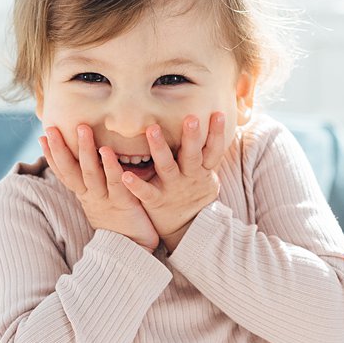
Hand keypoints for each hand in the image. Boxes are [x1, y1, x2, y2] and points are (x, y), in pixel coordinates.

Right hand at [41, 125, 158, 251]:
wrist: (133, 251)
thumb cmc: (119, 223)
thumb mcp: (102, 202)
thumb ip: (95, 183)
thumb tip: (87, 166)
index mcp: (85, 195)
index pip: (64, 172)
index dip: (52, 155)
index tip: (42, 136)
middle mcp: (91, 197)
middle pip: (71, 170)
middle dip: (60, 149)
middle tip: (51, 128)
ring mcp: (105, 200)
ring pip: (91, 172)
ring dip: (85, 150)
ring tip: (82, 129)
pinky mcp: (123, 203)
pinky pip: (115, 182)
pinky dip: (110, 166)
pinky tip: (106, 150)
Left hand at [119, 113, 230, 252]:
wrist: (187, 228)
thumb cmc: (194, 192)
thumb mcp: (207, 175)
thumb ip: (205, 153)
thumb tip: (212, 122)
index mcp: (203, 170)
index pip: (213, 150)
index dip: (217, 133)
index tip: (218, 114)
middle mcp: (189, 177)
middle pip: (192, 155)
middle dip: (192, 137)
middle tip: (191, 118)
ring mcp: (173, 188)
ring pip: (168, 167)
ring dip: (160, 147)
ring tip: (152, 129)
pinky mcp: (156, 200)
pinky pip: (146, 192)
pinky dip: (136, 185)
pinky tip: (125, 175)